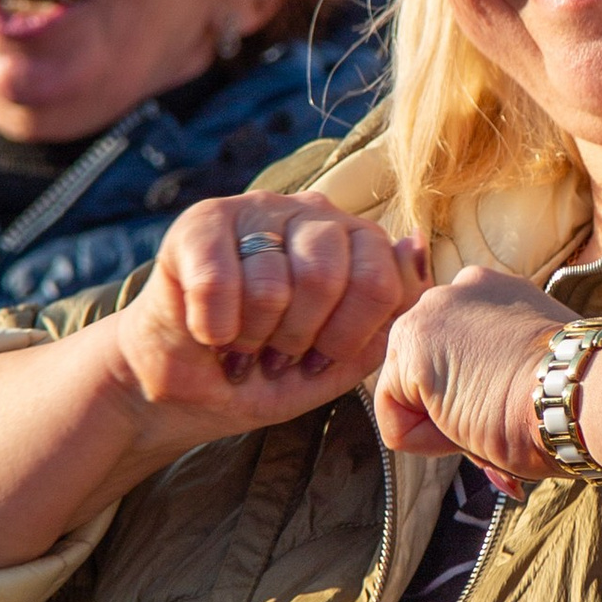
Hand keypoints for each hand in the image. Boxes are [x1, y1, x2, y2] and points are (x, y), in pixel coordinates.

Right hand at [109, 194, 429, 443]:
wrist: (186, 391)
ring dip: (251, 337)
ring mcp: (256, 210)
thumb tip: (415, 244)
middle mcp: (311, 214)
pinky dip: (213, 326)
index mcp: (354, 244)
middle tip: (276, 356)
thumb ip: (385, 318)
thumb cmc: (266, 374)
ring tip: (241, 345)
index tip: (320, 360)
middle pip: (327, 276)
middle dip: (298, 338)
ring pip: (270, 284)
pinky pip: (218, 282)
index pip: (382, 280)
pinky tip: (208, 331)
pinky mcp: (200, 222)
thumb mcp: (338, 365)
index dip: (348, 337)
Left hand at [374, 269, 571, 483]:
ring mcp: (429, 312)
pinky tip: (471, 424)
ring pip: (408, 398)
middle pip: (427, 376)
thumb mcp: (537, 371)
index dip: (480, 399)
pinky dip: (430, 444)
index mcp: (494, 293)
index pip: (457, 358)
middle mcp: (457, 290)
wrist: (581, 394)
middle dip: (454, 411)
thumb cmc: (576, 399)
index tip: (518, 405)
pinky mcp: (410, 348)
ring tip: (491, 419)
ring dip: (446, 427)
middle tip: (502, 418)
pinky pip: (395, 424)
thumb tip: (477, 417)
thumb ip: (502, 372)